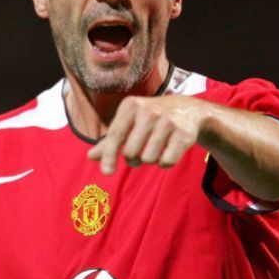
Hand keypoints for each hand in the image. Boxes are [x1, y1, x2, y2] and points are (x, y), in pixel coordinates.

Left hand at [87, 95, 208, 174]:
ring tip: (154, 150)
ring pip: (148, 159)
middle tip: (138, 153)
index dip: (109, 155)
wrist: (187, 109)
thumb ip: (110, 140)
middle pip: (130, 152)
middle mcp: (149, 111)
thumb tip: (91, 156)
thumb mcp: (129, 122)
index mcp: (131, 106)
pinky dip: (165, 163)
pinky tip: (168, 152)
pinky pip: (166, 161)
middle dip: (133, 159)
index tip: (106, 172)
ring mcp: (167, 122)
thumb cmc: (150, 118)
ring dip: (149, 160)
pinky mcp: (183, 134)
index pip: (115, 135)